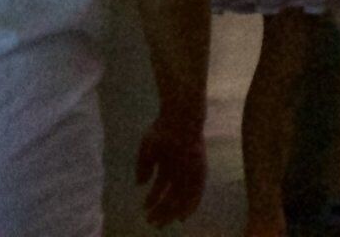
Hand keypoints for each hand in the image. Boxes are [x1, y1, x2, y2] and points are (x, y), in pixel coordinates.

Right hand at [134, 107, 204, 224]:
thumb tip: (139, 184)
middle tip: (151, 223)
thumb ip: (143, 166)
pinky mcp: (200, 170)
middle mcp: (181, 169)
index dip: (154, 200)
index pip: (161, 188)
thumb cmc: (162, 129)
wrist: (181, 117)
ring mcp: (191, 169)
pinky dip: (191, 205)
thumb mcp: (147, 149)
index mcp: (168, 163)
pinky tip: (182, 216)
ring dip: (172, 211)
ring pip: (182, 197)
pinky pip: (197, 192)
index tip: (146, 211)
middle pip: (172, 195)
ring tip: (160, 223)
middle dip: (161, 210)